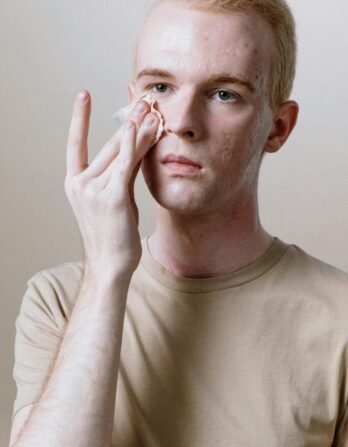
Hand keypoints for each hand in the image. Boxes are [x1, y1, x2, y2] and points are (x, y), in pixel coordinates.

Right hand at [64, 90, 158, 280]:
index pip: (75, 143)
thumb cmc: (113, 233)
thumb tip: (137, 145)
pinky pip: (125, 164)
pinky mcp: (112, 196)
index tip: (83, 95)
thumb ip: (123, 171)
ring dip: (137, 128)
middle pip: (108, 145)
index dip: (80, 119)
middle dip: (127, 120)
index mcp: (75, 183)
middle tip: (143, 100)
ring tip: (150, 107)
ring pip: (119, 151)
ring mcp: (93, 189)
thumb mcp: (114, 198)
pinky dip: (132, 143)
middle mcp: (80, 183)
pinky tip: (139, 125)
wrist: (110, 263)